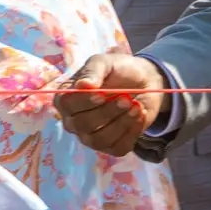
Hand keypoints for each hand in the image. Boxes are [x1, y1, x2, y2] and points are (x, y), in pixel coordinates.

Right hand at [55, 54, 169, 156]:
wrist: (144, 81)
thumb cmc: (118, 70)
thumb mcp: (104, 62)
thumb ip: (92, 71)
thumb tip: (82, 85)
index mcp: (66, 99)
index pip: (66, 105)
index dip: (83, 102)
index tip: (101, 94)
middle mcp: (73, 121)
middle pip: (83, 124)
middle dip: (107, 112)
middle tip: (126, 98)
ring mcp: (90, 136)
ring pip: (100, 139)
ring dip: (121, 123)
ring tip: (136, 106)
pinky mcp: (111, 146)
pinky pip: (118, 147)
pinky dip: (132, 132)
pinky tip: (139, 115)